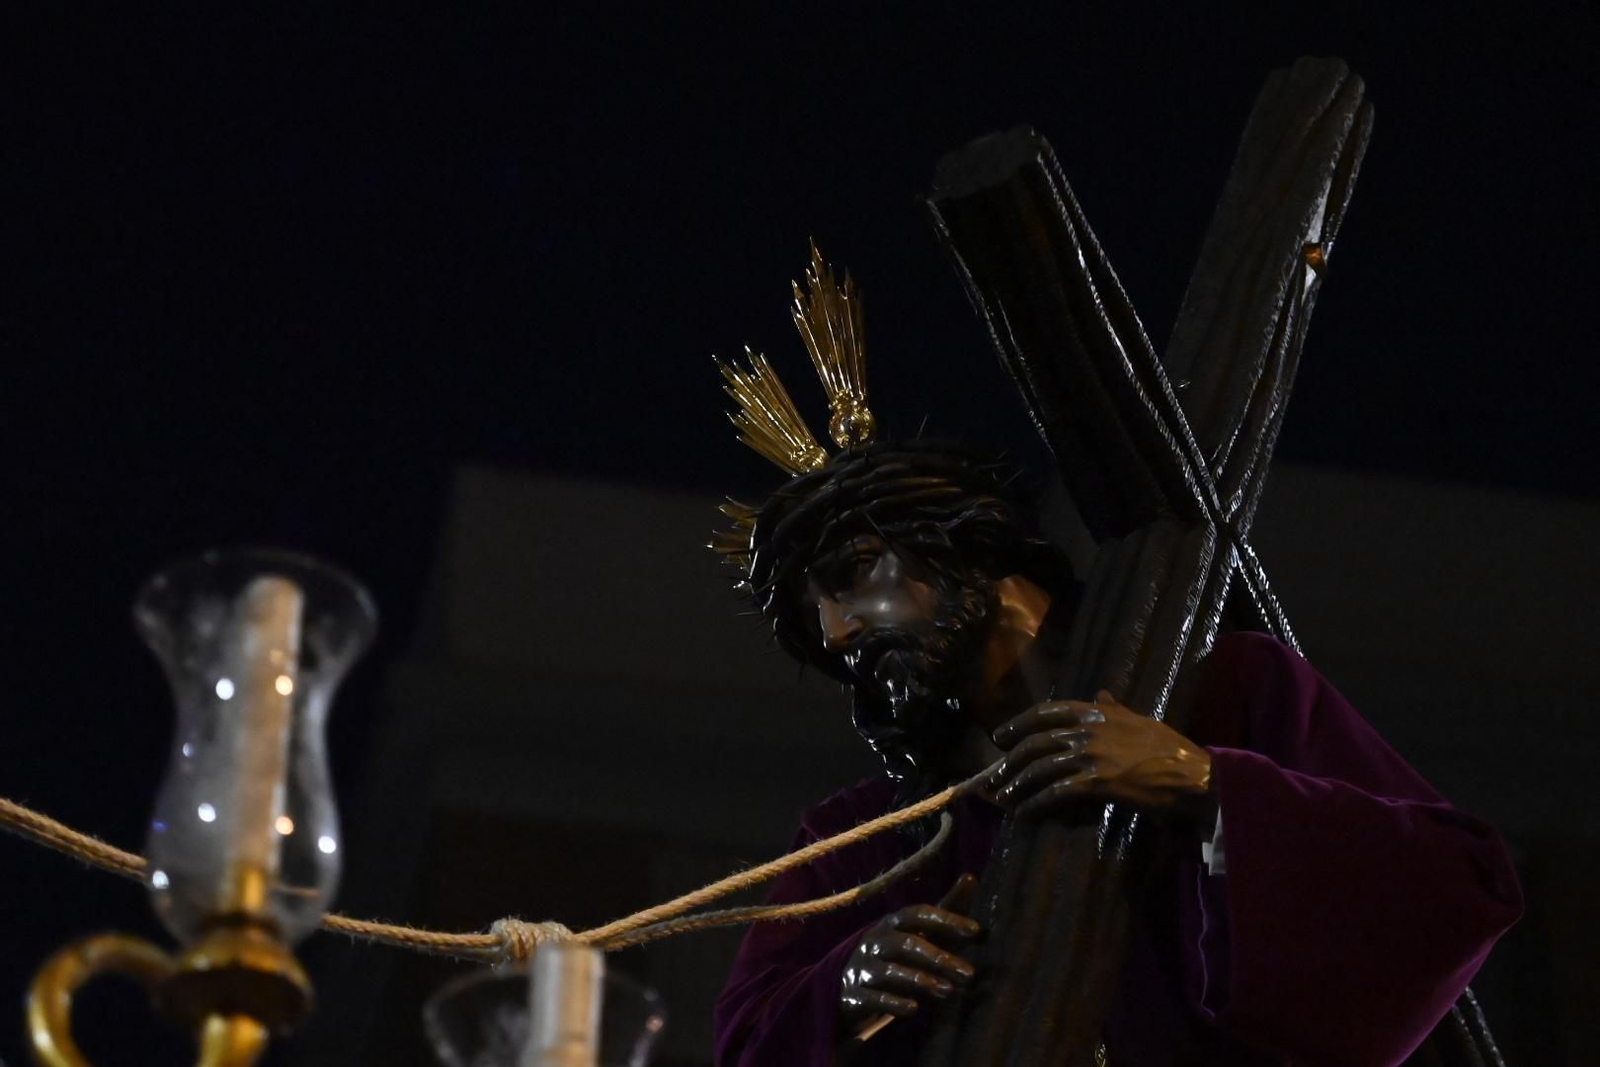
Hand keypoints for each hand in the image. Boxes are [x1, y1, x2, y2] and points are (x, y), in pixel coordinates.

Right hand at [838, 874, 978, 1026]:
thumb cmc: (896, 954)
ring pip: (891, 971)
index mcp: (893, 923)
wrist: (850, 987)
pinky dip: (893, 1002)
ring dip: (921, 980)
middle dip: (938, 957)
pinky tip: (914, 1009)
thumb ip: (945, 909)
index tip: (975, 930)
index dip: (946, 919)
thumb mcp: (919, 931)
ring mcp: (863, 967)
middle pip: (907, 944)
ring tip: (948, 991)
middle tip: (969, 974)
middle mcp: (876, 941)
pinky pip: (873, 997)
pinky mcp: (854, 995)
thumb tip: (970, 877)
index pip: (918, 914)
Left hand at [985, 690, 1213, 820]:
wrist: (1194, 775)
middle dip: (1010, 760)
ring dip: (1017, 784)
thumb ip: (1114, 708)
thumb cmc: (1170, 748)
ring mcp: (1092, 756)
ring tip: (1003, 798)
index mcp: (1097, 713)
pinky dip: (1037, 803)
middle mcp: (1089, 731)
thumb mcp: (1140, 719)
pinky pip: (1057, 792)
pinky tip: (1026, 812)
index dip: (1019, 723)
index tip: (1001, 736)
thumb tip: (1100, 692)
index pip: (1047, 712)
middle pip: (1036, 742)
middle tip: (994, 776)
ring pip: (1041, 768)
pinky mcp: (1097, 783)